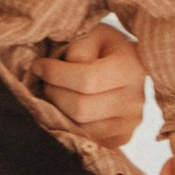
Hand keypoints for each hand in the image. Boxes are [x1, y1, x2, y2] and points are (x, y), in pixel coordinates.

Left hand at [36, 23, 145, 147]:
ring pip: (81, 128)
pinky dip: (70, 125)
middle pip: (81, 109)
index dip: (55, 74)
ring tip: (57, 93)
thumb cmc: (105, 46)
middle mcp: (135, 101)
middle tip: (45, 81)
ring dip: (59, 111)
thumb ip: (77, 49)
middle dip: (54, 94)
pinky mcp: (122, 139)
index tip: (39, 65)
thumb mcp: (93, 34)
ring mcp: (130, 124)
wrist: (131, 66)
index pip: (87, 80)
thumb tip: (58, 73)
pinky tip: (68, 108)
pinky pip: (86, 139)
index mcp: (129, 69)